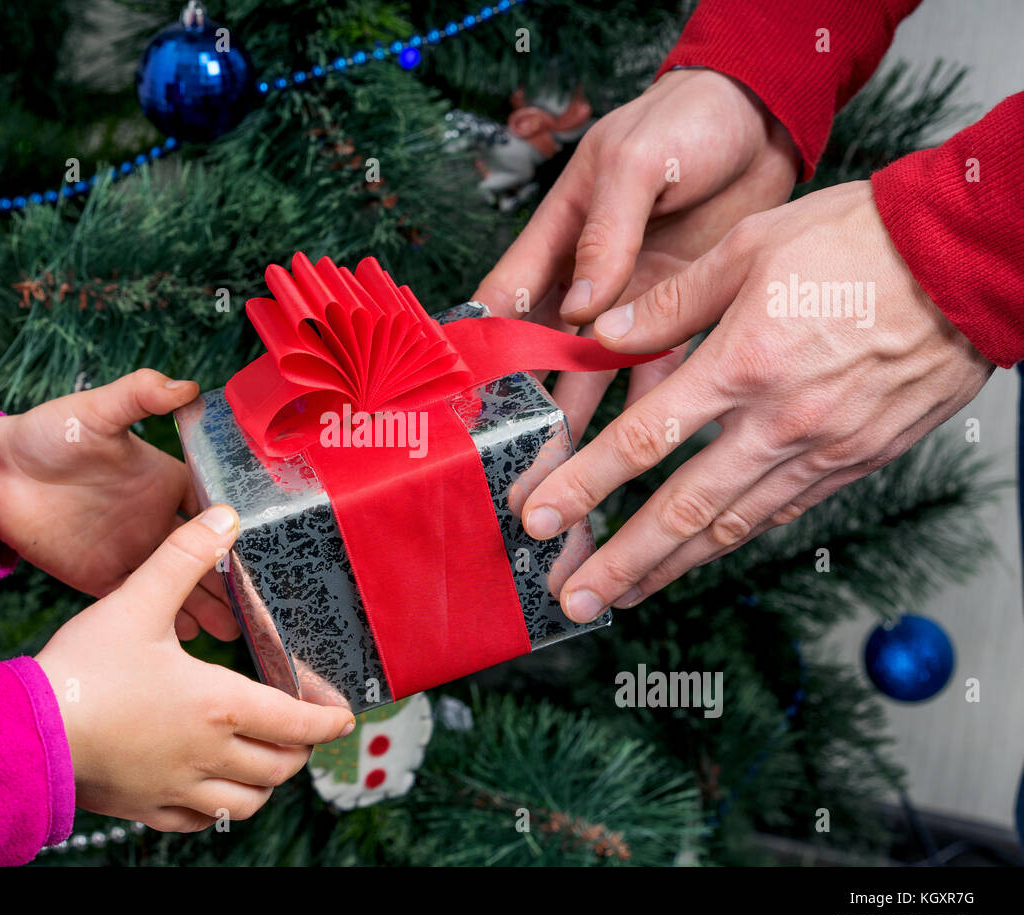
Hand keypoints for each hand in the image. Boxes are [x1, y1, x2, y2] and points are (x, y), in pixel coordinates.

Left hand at [0, 368, 237, 639]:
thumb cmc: (46, 435)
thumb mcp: (96, 410)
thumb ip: (140, 395)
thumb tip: (188, 386)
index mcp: (166, 482)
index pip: (214, 508)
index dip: (239, 529)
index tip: (267, 549)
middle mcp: (158, 520)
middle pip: (207, 554)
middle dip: (234, 579)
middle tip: (262, 604)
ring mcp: (134, 552)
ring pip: (181, 584)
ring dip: (209, 606)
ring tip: (237, 632)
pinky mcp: (105, 578)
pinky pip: (143, 604)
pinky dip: (169, 620)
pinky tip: (192, 639)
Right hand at [35, 504, 355, 830]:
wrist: (25, 732)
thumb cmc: (83, 669)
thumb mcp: (137, 601)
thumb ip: (183, 556)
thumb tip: (226, 517)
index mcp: (217, 705)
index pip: (295, 723)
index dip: (328, 722)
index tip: (345, 718)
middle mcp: (207, 753)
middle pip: (280, 767)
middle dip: (300, 749)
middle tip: (302, 730)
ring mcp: (177, 787)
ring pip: (247, 801)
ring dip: (265, 782)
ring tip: (264, 759)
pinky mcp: (146, 807)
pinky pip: (200, 821)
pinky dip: (219, 808)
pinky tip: (211, 788)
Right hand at [472, 68, 799, 437]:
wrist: (761, 120)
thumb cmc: (684, 122)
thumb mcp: (637, 163)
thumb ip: (606, 233)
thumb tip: (580, 307)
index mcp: (557, 238)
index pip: (505, 302)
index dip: (482, 351)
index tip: (464, 405)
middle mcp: (586, 282)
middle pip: (544, 359)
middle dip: (527, 415)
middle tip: (513, 473)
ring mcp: (633, 305)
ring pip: (596, 381)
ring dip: (581, 433)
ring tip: (564, 485)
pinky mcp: (681, 318)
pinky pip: (661, 374)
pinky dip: (652, 418)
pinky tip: (637, 465)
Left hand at [520, 181, 993, 619]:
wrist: (971, 263)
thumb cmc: (862, 242)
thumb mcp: (753, 245)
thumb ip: (671, 301)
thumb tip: (603, 336)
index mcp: (743, 364)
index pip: (642, 441)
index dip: (584, 485)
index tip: (539, 517)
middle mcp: (779, 421)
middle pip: (682, 509)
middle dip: (618, 559)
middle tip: (571, 596)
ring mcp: (823, 449)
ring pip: (732, 526)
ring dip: (670, 568)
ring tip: (622, 597)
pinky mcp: (858, 461)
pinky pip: (783, 512)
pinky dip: (735, 539)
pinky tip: (701, 556)